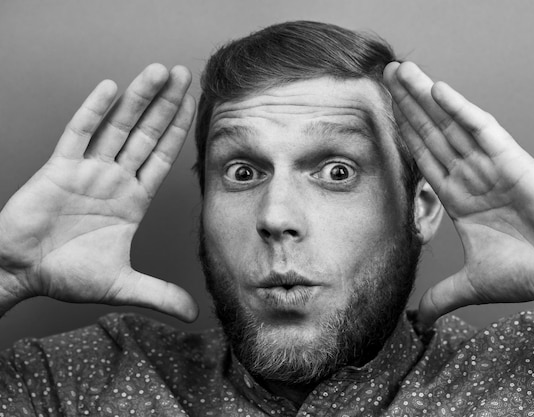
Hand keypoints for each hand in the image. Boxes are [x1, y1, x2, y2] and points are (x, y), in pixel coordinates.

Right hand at [0, 64, 197, 320]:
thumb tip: (194, 314)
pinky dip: (94, 112)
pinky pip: (79, 134)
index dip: (179, 131)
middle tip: (183, 73)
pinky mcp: (59, 169)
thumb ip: (159, 294)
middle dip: (166, 104)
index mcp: (132, 199)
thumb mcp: (122, 285)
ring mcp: (88, 170)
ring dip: (138, 99)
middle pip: (146, 133)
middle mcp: (114, 178)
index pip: (162, 157)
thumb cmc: (65, 274)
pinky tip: (111, 89)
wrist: (20, 272)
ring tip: (157, 71)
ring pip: (118, 127)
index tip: (195, 105)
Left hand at [383, 61, 533, 326]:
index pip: (423, 158)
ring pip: (451, 124)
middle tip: (384, 76)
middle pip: (431, 132)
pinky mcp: (513, 161)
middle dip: (407, 105)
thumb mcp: (472, 285)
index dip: (402, 135)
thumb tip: (417, 323)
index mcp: (460, 196)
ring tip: (402, 71)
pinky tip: (439, 90)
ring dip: (425, 98)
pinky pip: (483, 130)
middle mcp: (471, 174)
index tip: (382, 114)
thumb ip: (442, 298)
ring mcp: (490, 164)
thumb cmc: (532, 268)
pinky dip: (461, 110)